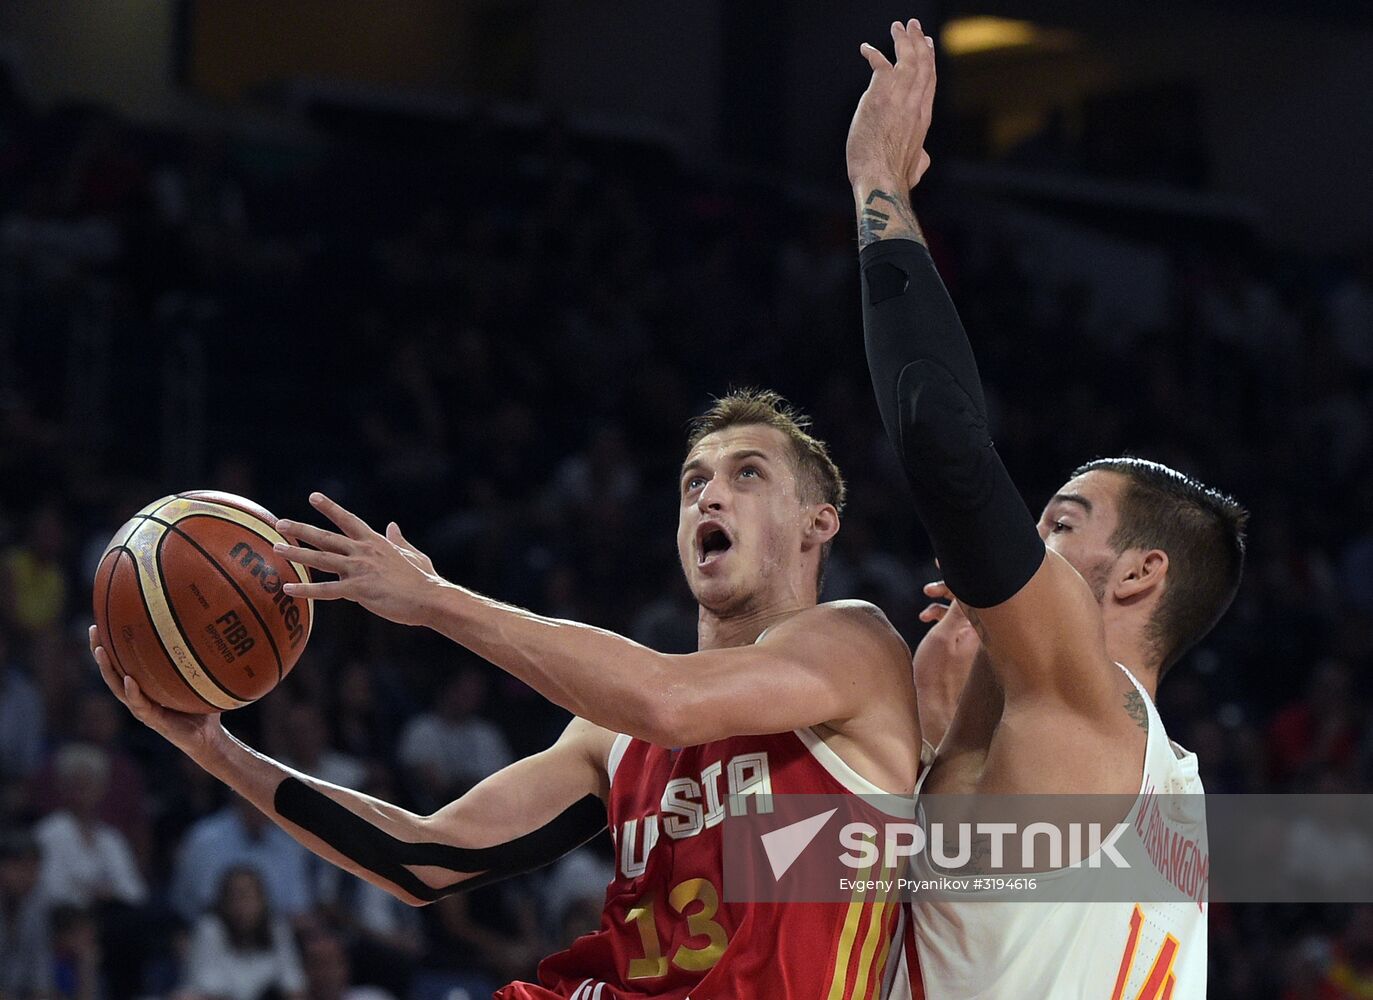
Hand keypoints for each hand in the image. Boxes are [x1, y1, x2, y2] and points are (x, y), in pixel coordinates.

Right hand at [88, 625, 224, 758]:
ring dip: (108, 670)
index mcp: (144, 685)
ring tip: (101, 651)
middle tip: (94, 630)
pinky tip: (129, 680)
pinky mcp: (153, 720)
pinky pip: (139, 704)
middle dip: (99, 651)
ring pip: (118, 687)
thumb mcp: (199, 677)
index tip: (102, 622)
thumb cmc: (202, 706)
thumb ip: (200, 657)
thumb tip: (210, 625)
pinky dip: (133, 692)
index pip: (121, 662)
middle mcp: (138, 696)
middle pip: (111, 671)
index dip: (110, 644)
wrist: (208, 737)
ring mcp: (142, 708)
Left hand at [274, 493, 442, 627]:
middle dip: (301, 529)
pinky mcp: (360, 589)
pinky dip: (306, 589)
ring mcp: (360, 569)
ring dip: (297, 553)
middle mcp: (364, 552)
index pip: (349, 520)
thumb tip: (393, 525)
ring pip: (321, 559)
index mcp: (375, 542)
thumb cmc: (424, 579)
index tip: (313, 496)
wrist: (431, 598)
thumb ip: (399, 539)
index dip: (330, 508)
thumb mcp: (413, 553)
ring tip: (276, 548)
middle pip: (326, 537)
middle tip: (279, 522)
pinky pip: (327, 590)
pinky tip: (288, 588)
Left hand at [846, 19, 935, 189]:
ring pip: (906, 59)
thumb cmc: (897, 178)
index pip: (928, 81)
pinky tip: (866, 49)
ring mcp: (898, 98)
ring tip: (898, 26)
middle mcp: (914, 103)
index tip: (927, 46)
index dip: (928, 61)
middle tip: (914, 26)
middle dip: (918, 42)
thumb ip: (921, 157)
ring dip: (902, 40)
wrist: (882, 179)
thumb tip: (923, 159)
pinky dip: (873, 54)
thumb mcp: (917, 166)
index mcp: (922, 117)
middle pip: (921, 64)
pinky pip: (880, 65)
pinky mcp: (879, 97)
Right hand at [911, 580, 979, 738]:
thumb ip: (957, 608)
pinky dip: (944, 613)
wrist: (937, 709)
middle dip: (955, 581)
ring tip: (926, 597)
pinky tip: (927, 618)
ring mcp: (981, 638)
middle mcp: (989, 630)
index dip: (964, 569)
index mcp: (987, 625)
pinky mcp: (972, 645)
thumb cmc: (938, 677)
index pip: (984, 586)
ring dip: (946, 597)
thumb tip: (970, 579)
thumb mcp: (943, 637)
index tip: (942, 559)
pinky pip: (963, 619)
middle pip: (980, 591)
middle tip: (933, 577)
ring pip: (969, 604)